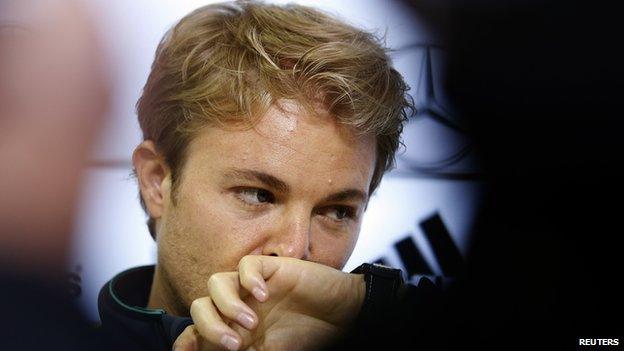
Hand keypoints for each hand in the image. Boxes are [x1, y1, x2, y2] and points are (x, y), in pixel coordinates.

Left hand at [173, 255, 365, 350]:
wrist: (342, 317)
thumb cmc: (309, 337)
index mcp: (234, 328)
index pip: (197, 329)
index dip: (187, 340)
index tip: (186, 350)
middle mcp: (238, 306)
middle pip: (200, 307)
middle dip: (209, 327)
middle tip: (234, 344)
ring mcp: (252, 287)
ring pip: (216, 283)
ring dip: (227, 305)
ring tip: (251, 322)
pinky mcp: (271, 269)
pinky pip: (246, 266)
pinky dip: (249, 280)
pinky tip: (265, 295)